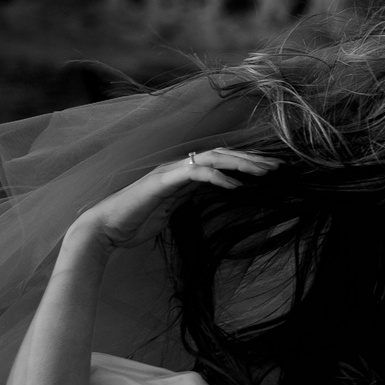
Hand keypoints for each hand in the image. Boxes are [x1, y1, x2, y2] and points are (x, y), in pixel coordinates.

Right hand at [67, 147, 278, 250]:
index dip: (246, 163)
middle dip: (252, 159)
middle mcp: (178, 168)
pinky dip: (218, 177)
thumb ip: (190, 199)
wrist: (105, 229)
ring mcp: (169, 172)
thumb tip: (211, 196)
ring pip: (213, 159)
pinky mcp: (162, 182)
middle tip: (279, 166)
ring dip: (242, 163)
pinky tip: (236, 186)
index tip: (271, 169)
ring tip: (265, 171)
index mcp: (182, 174)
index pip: (221, 162)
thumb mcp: (172, 211)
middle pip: (222, 155)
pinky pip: (196, 174)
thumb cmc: (135, 223)